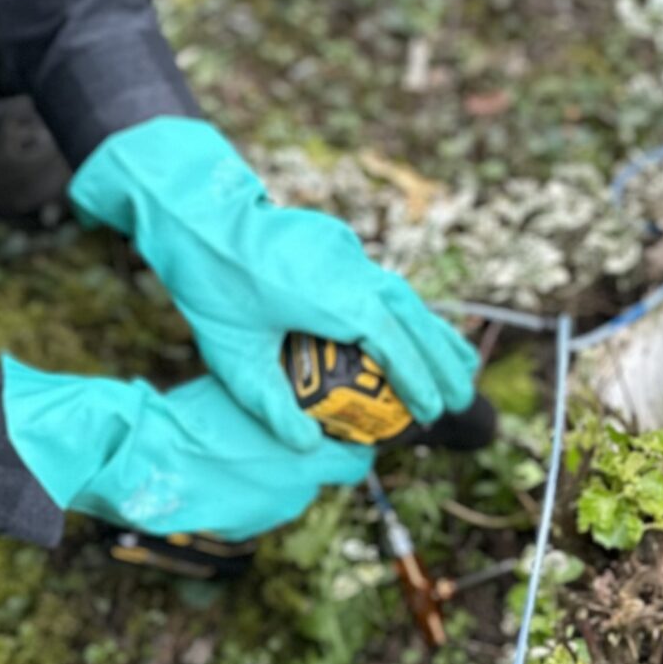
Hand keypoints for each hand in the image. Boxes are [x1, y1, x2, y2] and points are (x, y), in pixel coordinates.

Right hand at [0, 356, 371, 538]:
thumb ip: (287, 401)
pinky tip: (232, 470)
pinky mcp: (244, 531)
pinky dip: (256, 492)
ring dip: (286, 474)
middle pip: (328, 476)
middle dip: (320, 456)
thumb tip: (304, 390)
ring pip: (293, 491)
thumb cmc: (199, 417)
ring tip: (255, 448)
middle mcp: (297, 491)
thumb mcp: (253, 394)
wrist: (152, 460)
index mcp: (307, 455)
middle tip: (304, 433)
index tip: (348, 429)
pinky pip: (262, 506)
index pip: (359, 459)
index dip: (355, 444)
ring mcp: (270, 514)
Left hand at [66, 117, 480, 451]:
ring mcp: (348, 251)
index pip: (393, 346)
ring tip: (462, 363)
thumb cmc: (214, 290)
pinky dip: (406, 309)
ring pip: (404, 295)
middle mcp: (354, 271)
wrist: (200, 216)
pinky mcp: (338, 241)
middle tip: (463, 396)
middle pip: (414, 319)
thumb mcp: (235, 360)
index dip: (418, 381)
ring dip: (432, 332)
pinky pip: (382, 281)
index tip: (435, 412)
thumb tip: (310, 447)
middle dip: (442, 360)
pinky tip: (412, 329)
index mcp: (337, 299)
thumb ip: (272, 406)